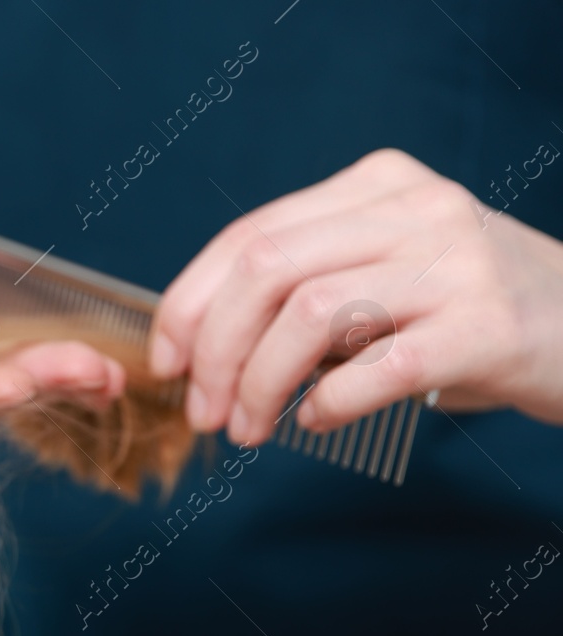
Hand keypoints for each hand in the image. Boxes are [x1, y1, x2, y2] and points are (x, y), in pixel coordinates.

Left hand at [151, 148, 562, 443]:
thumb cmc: (463, 310)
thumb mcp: (382, 271)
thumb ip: (303, 285)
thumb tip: (197, 347)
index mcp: (376, 185)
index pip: (250, 235)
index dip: (190, 304)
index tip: (167, 362)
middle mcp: (417, 210)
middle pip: (267, 270)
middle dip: (215, 351)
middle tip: (204, 412)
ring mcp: (455, 265)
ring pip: (311, 314)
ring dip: (260, 383)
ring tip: (250, 429)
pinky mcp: (486, 328)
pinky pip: (381, 367)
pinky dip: (331, 402)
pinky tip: (317, 421)